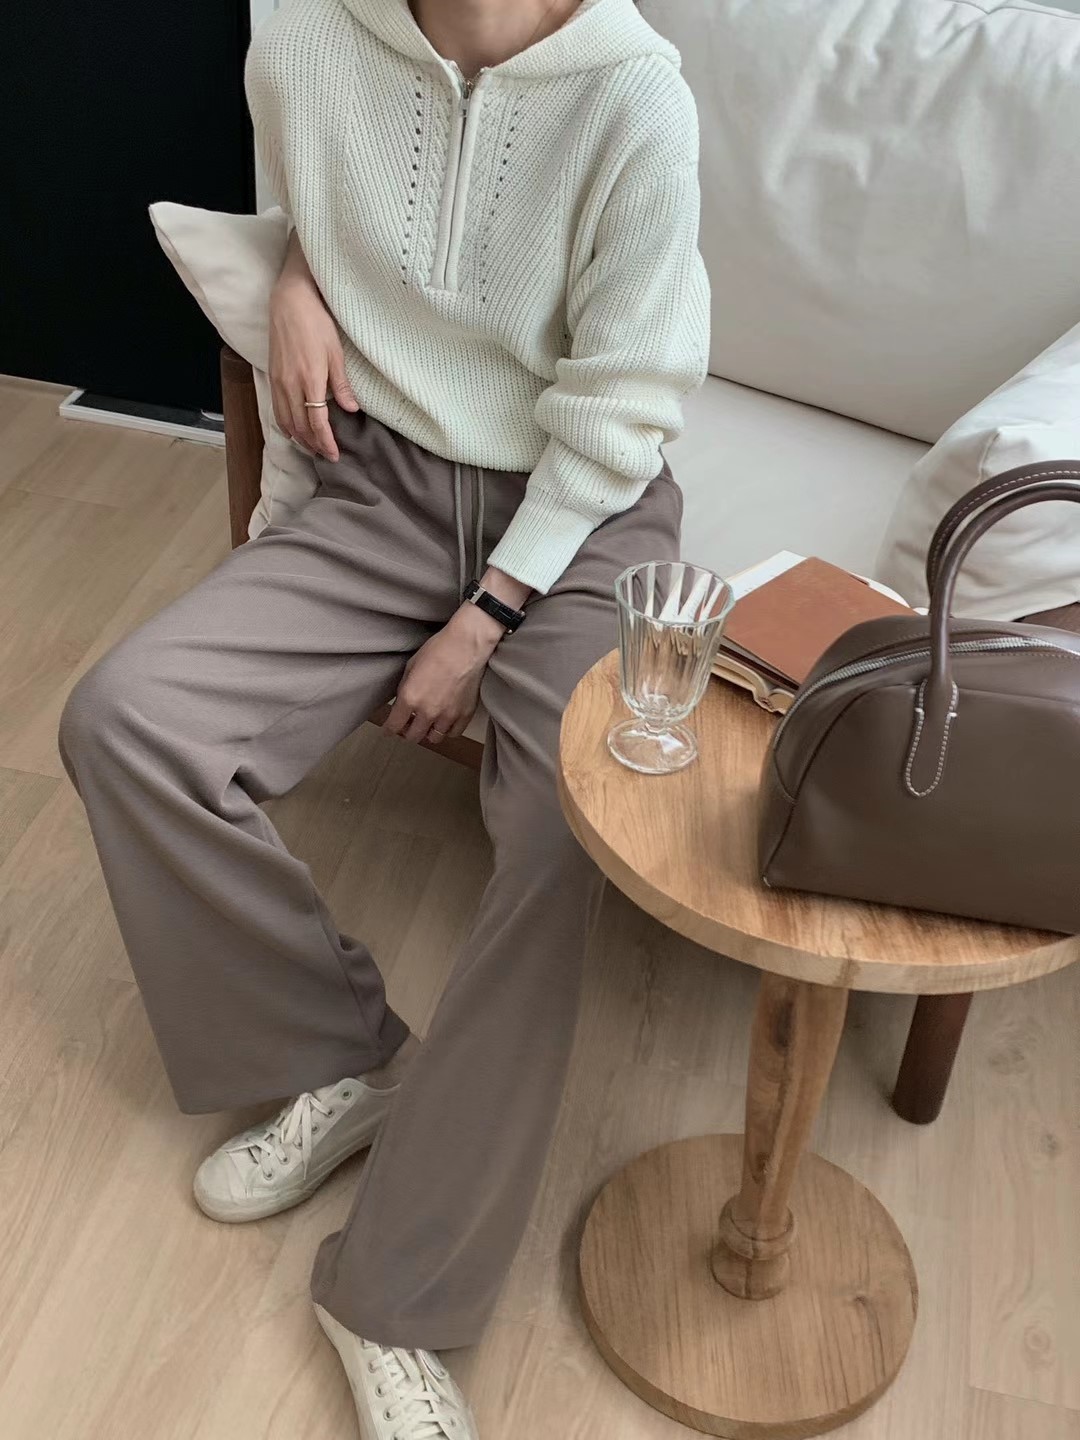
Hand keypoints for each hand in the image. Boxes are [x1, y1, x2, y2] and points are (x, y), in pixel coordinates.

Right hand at [269, 234, 358, 461]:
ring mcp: (279, 381)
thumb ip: (342, 384)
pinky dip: (286, 425)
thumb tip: (352, 409)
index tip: (335, 454)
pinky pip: (277, 409)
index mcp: (310, 380)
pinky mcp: (272, 376)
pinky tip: (294, 430)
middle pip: (300, 427)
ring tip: (313, 447)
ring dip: (299, 438)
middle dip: (314, 445)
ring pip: (286, 421)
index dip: (326, 442)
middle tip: (327, 455)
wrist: (290, 301)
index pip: (317, 422)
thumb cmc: (317, 322)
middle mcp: (291, 385)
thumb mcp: (336, 353)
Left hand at [384, 606, 503, 743]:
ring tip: (428, 722)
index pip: (394, 726)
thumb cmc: (438, 649)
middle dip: (407, 732)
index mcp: (410, 698)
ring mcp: (448, 715)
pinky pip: (453, 733)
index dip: (389, 729)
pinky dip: (447, 730)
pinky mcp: (465, 714)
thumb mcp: (411, 667)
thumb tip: (401, 704)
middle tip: (408, 724)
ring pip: (434, 738)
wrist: (466, 645)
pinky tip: (445, 721)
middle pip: (413, 736)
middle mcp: (428, 711)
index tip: (390, 729)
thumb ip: (404, 689)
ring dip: (428, 732)